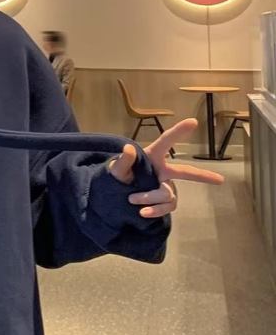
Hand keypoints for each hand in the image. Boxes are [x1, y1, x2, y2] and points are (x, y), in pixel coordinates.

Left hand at [109, 118, 224, 218]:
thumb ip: (123, 161)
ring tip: (132, 199)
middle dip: (203, 176)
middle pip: (186, 172)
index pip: (166, 142)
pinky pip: (167, 206)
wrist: (115, 194)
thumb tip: (128, 148)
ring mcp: (166, 186)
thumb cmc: (118, 175)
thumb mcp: (115, 169)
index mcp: (152, 157)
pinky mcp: (164, 201)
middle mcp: (163, 171)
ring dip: (150, 198)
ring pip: (167, 194)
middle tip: (220, 180)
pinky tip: (143, 212)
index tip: (193, 121)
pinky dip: (155, 210)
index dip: (179, 131)